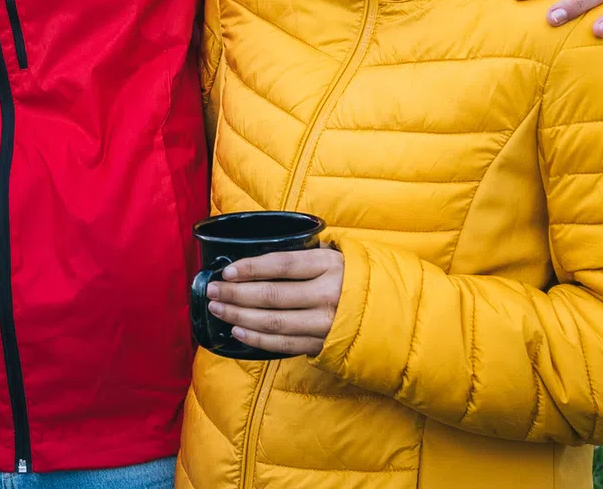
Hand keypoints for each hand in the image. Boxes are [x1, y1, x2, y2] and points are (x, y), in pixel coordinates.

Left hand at [204, 247, 343, 356]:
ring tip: (218, 309)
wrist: (390, 314)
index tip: (227, 270)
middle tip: (212, 290)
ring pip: (273, 322)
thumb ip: (303, 258)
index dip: (251, 267)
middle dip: (236, 293)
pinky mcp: (322, 345)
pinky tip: (237, 331)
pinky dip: (256, 339)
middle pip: (271, 295)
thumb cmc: (353, 278)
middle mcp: (328, 294)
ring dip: (240, 316)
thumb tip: (257, 262)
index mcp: (329, 265)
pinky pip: (283, 344)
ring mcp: (325, 323)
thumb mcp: (335, 257)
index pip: (282, 264)